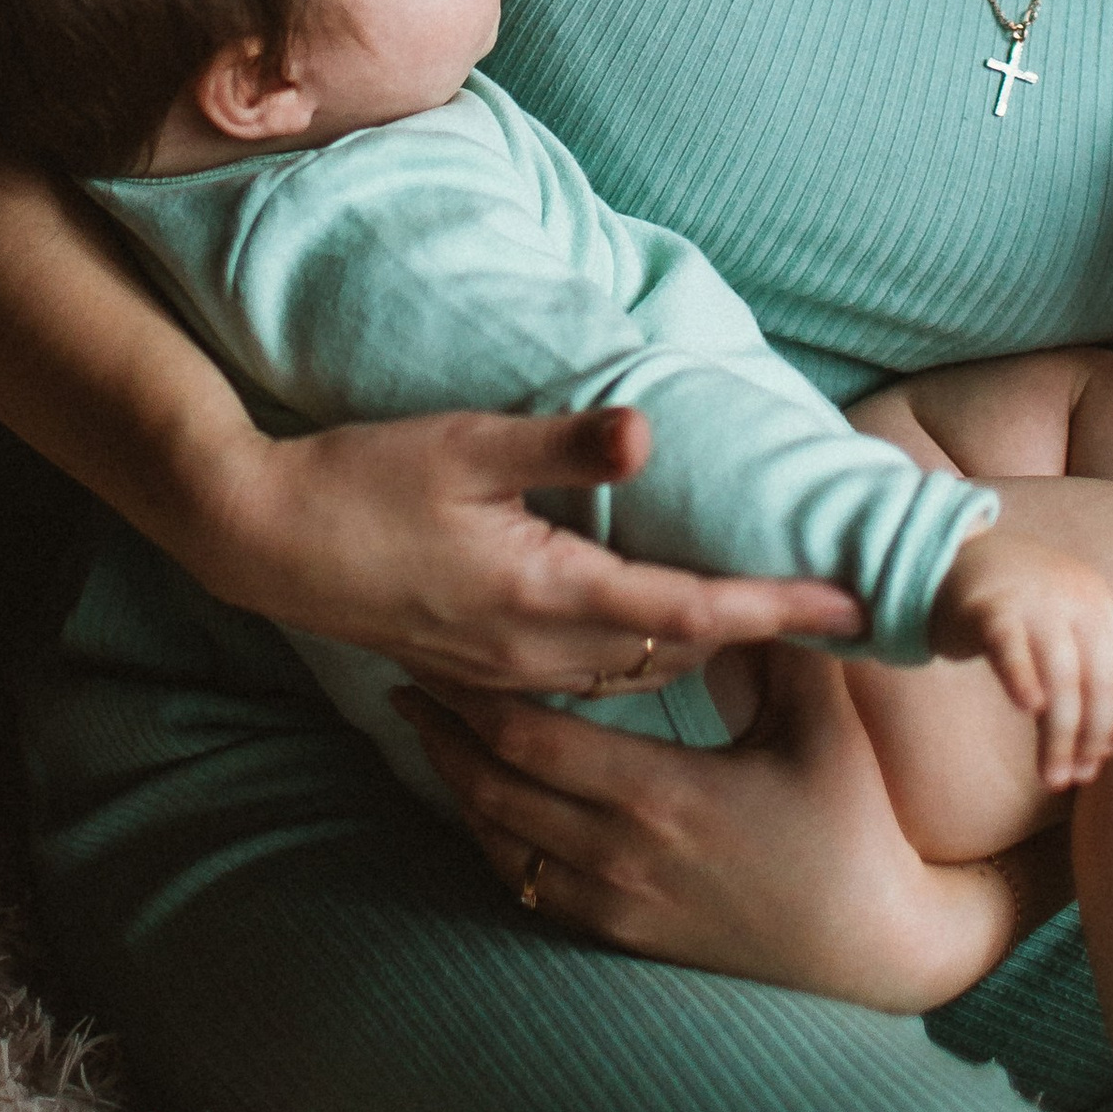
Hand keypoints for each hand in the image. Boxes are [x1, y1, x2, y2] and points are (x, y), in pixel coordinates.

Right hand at [211, 403, 864, 691]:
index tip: (852, 608)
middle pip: (677, 654)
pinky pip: (583, 680)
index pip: (693, 610)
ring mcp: (504, 670)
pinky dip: (635, 659)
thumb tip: (649, 431)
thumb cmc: (362, 479)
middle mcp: (536, 650)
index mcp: (546, 594)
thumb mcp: (464, 443)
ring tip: (759, 626)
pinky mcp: (476, 669)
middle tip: (828, 614)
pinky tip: (646, 633)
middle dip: (756, 638)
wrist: (260, 539)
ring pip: (632, 676)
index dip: (778, 609)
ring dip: (696, 652)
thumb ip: (561, 444)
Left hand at [392, 643, 964, 1005]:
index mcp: (659, 792)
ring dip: (453, 780)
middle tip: (407, 675)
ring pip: (496, 838)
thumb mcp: (823, 726)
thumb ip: (781, 644)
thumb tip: (763, 561)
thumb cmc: (850, 824)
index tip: (439, 646)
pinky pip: (522, 885)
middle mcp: (618, 852)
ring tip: (425, 726)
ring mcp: (612, 902)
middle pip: (493, 783)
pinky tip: (476, 798)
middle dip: (442, 727)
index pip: (530, 735)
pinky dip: (486, 836)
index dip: (471, 691)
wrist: (868, 946)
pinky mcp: (617, 933)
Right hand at [927, 526, 1112, 787]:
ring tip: (1052, 776)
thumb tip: (1094, 759)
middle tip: (1076, 776)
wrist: (953, 556)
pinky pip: (1010, 646)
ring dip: (1062, 734)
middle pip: (1102, 677)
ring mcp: (1034, 599)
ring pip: (1062, 673)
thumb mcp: (1062, 624)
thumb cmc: (1014, 609)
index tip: (1103, 754)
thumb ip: (1085, 671)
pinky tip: (1027, 708)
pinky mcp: (988, 607)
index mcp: (1100, 604)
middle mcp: (1076, 598)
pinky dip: (1022, 677)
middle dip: (1094, 736)